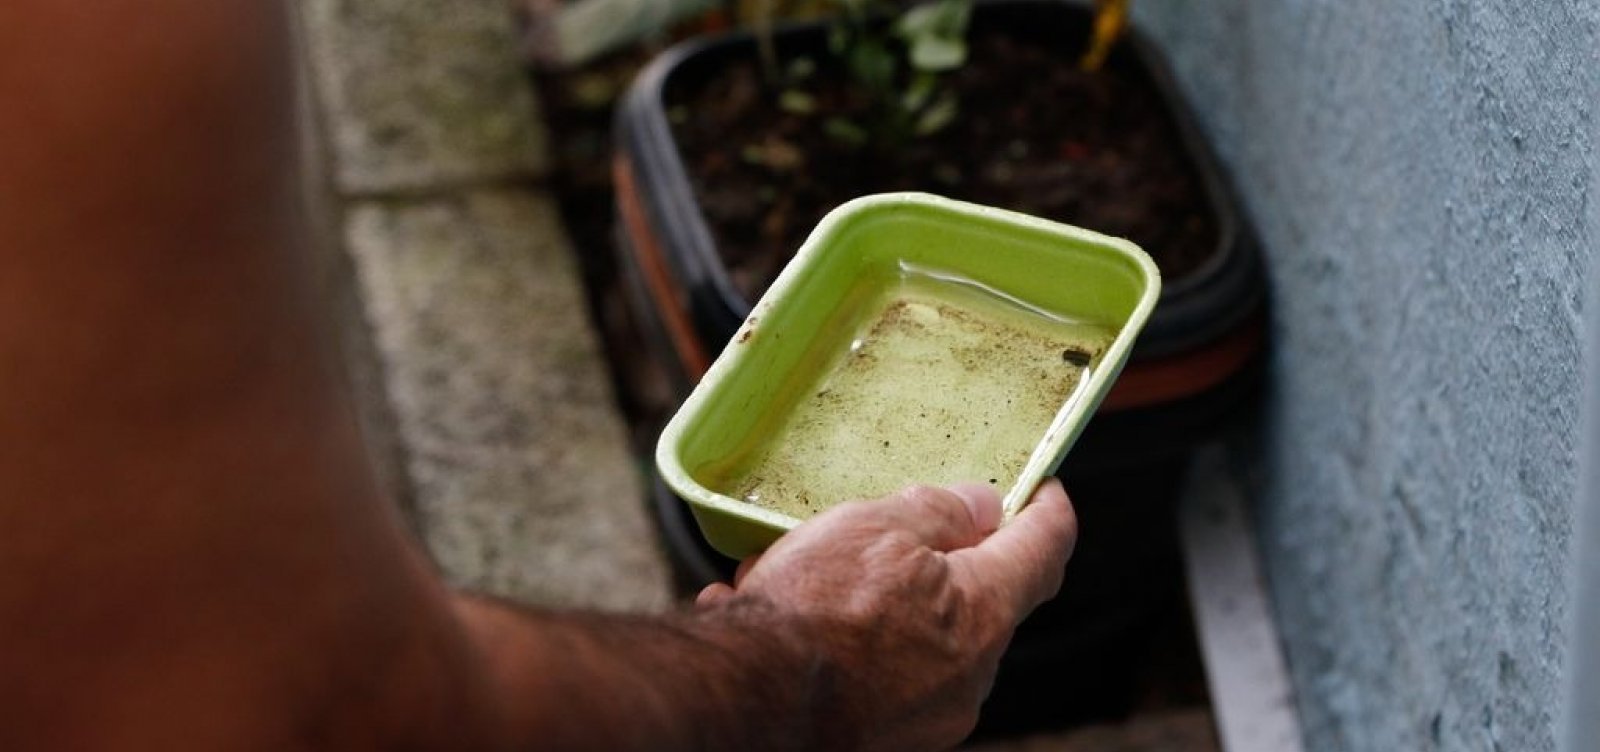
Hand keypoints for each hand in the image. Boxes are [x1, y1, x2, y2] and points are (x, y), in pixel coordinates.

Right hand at [696, 479, 1077, 751]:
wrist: (747, 701)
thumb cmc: (812, 611)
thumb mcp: (876, 526)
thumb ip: (939, 511)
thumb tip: (981, 506)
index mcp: (984, 612)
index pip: (1046, 549)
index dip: (1048, 508)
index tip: (1042, 488)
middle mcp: (971, 674)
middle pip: (978, 596)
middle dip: (937, 557)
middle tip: (887, 527)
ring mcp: (932, 714)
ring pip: (920, 633)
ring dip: (877, 598)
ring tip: (804, 573)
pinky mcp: (889, 735)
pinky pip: (879, 671)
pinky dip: (847, 641)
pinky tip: (789, 618)